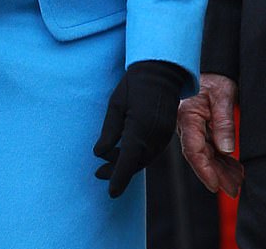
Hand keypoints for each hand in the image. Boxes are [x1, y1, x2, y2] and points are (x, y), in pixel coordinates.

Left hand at [94, 60, 187, 197]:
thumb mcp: (115, 104)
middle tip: (98, 174)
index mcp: (139, 128)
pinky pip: (151, 151)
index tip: (110, 193)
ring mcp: (163, 136)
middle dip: (118, 172)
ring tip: (108, 165)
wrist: (160, 72)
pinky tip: (125, 154)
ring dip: (128, 164)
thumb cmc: (133, 85)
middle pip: (136, 163)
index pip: (127, 160)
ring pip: (144, 159)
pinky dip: (138, 156)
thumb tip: (99, 154)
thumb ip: (109, 131)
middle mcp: (155, 136)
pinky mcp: (166, 134)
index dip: (118, 177)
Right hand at [177, 73, 242, 196]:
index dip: (204, 170)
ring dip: (220, 168)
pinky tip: (233, 167)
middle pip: (198, 155)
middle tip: (233, 188)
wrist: (211, 68)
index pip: (192, 149)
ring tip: (237, 179)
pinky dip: (220, 159)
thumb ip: (223, 122)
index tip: (216, 185)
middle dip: (216, 174)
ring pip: (204, 154)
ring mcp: (191, 126)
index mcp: (187, 116)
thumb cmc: (213, 78)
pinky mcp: (198, 127)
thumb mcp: (222, 97)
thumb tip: (225, 149)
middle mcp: (186, 123)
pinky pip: (208, 147)